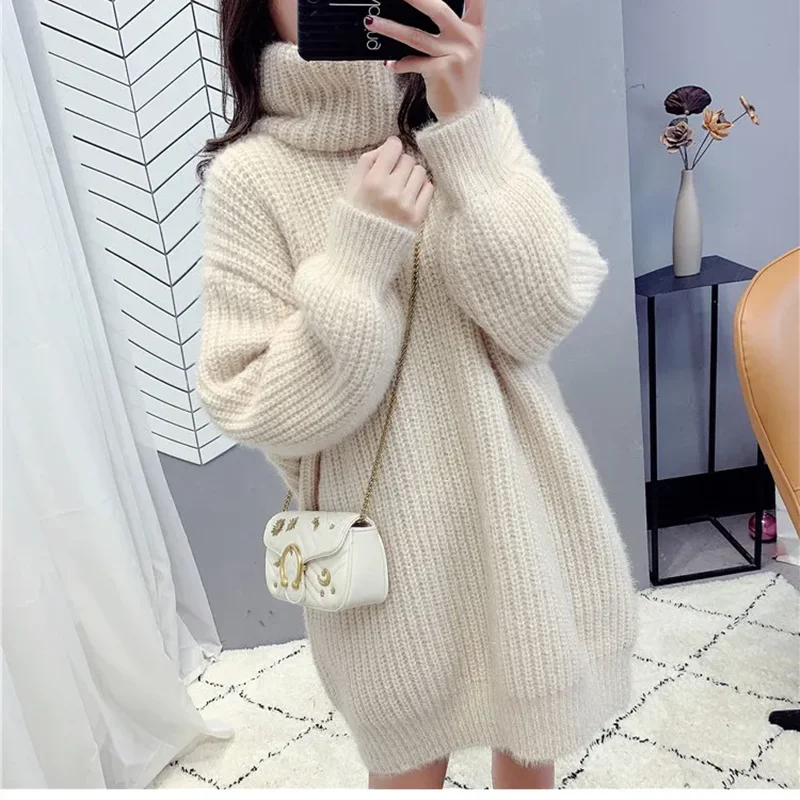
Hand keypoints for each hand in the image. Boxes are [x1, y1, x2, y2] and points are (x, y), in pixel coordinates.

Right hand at [344, 137, 434, 228]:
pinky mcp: (417, 217)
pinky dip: (421, 188)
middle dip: (401, 164)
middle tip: (392, 177)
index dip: (391, 149)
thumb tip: (388, 146)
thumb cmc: (355, 217)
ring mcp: (406, 205)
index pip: (394, 147)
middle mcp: (391, 191)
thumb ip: (366, 162)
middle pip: (408, 159)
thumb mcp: (350, 187)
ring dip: (412, 176)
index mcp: (371, 182)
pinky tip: (410, 195)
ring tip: (401, 187)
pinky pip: (429, 188)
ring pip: (420, 172)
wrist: (362, 252)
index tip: (389, 157)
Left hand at [366, 0, 485, 121]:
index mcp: (475, 29)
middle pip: (438, 10)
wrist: (464, 114)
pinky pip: (412, 62)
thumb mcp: (464, 50)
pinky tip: (390, 63)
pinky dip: (398, 63)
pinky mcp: (440, 72)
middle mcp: (467, 40)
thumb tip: (422, 10)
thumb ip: (452, 29)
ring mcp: (454, 55)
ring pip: (416, 36)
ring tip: (372, 22)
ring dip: (390, 28)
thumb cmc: (459, 80)